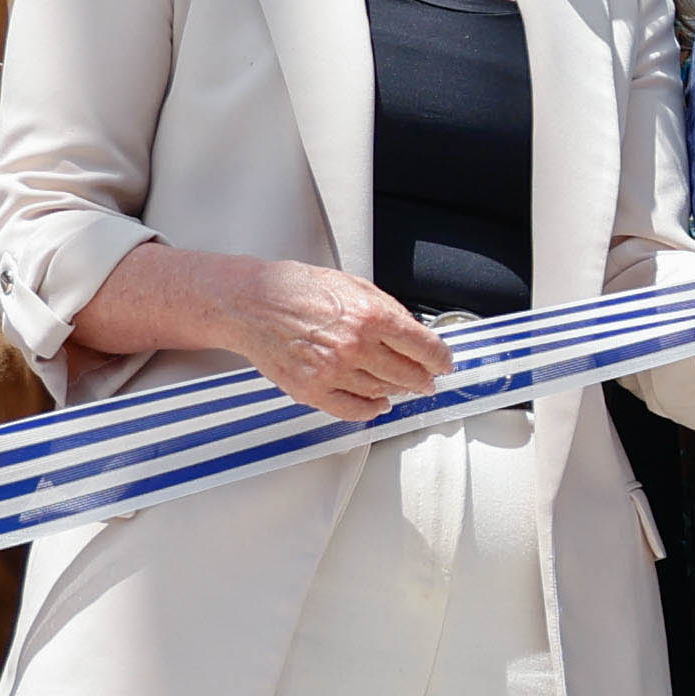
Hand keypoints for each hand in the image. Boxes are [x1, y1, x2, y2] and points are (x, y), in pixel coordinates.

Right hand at [229, 261, 454, 420]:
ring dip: (396, 391)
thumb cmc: (297, 289)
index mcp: (370, 315)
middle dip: (423, 379)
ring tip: (399, 386)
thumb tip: (416, 335)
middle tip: (427, 379)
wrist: (250, 303)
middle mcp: (354, 346)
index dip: (441, 359)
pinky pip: (353, 410)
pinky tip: (377, 403)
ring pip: (383, 393)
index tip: (444, 363)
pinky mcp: (311, 390)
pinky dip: (371, 410)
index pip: (425, 348)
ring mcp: (332, 372)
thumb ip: (389, 310)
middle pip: (408, 375)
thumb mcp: (353, 285)